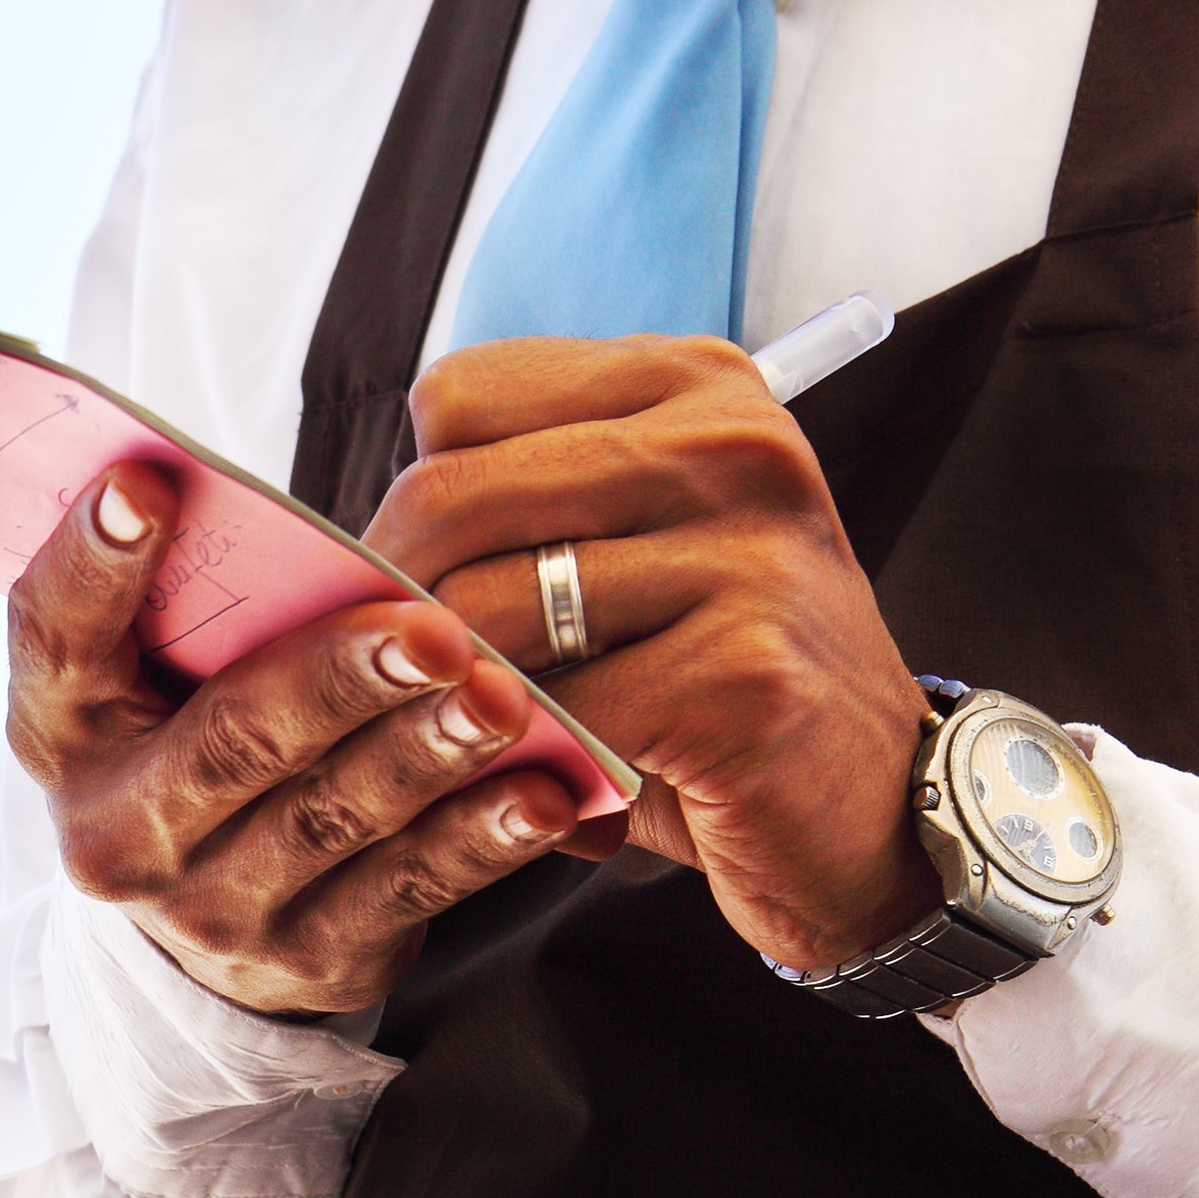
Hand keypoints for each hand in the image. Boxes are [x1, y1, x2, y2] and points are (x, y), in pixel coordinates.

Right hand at [6, 463, 582, 1016]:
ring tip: (501, 697)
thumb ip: (188, 596)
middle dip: (334, 679)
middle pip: (232, 741)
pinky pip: (412, 890)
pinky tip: (545, 793)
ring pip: (334, 816)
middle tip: (427, 629)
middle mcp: (123, 830)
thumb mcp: (150, 677)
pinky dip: (484, 838)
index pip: (57, 636)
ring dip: (427, 753)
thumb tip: (228, 479)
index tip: (148, 481)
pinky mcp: (315, 958)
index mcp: (62, 731)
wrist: (210, 931)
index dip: (96, 562)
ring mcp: (216, 907)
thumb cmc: (193, 737)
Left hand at [364, 334, 938, 972]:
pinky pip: (553, 715)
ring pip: (487, 611)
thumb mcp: (629, 551)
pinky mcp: (745, 672)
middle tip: (414, 680)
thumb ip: (515, 510)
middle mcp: (732, 445)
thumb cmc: (714, 681)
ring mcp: (749, 555)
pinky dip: (527, 765)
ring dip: (460, 695)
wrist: (870, 813)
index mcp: (694, 384)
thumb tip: (328, 546)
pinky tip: (563, 785)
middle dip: (402, 606)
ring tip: (492, 733)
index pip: (458, 398)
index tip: (419, 583)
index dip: (409, 501)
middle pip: (450, 497)